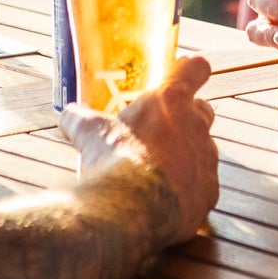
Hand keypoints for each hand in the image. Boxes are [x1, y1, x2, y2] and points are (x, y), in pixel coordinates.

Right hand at [61, 54, 218, 242]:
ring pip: (204, 151)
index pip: (195, 68)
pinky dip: (189, 190)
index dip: (192, 69)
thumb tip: (68, 114)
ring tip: (157, 172)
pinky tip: (166, 200)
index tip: (186, 71)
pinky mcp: (209, 192)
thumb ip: (80, 118)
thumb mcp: (88, 132)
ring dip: (186, 156)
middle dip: (188, 117)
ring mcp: (206, 160)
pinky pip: (203, 186)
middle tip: (163, 129)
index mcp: (171, 101)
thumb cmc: (111, 160)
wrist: (128, 210)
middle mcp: (196, 126)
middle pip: (204, 110)